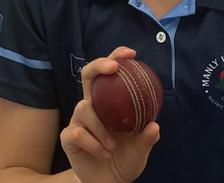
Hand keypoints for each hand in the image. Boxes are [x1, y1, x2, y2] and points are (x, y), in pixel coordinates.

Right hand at [60, 47, 159, 182]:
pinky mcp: (68, 136)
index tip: (131, 53)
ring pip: (84, 107)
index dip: (117, 57)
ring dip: (100, 126)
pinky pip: (77, 132)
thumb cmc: (125, 158)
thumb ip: (147, 138)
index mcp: (109, 102)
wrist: (108, 182)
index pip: (110, 72)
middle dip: (98, 65)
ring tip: (112, 145)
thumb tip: (154, 125)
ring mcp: (78, 120)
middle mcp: (92, 105)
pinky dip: (92, 143)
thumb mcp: (141, 149)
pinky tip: (102, 152)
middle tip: (113, 68)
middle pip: (88, 75)